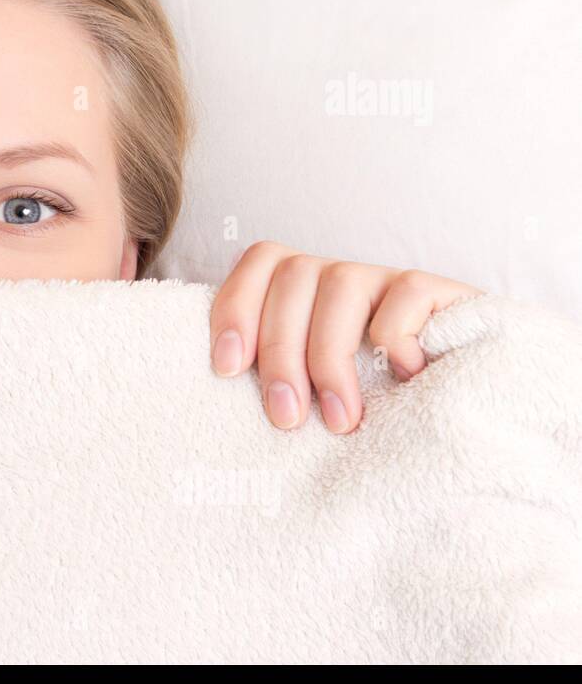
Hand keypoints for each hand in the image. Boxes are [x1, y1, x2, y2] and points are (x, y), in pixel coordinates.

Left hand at [209, 241, 481, 433]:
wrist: (466, 406)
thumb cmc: (369, 407)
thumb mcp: (309, 392)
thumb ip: (273, 378)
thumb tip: (218, 393)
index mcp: (301, 288)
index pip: (259, 263)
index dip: (236, 308)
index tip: (227, 370)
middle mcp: (339, 275)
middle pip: (293, 277)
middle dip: (281, 353)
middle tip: (286, 419)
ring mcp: (387, 278)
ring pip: (341, 283)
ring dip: (329, 356)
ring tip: (339, 420)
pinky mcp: (440, 290)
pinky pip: (406, 292)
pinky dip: (395, 335)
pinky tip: (403, 378)